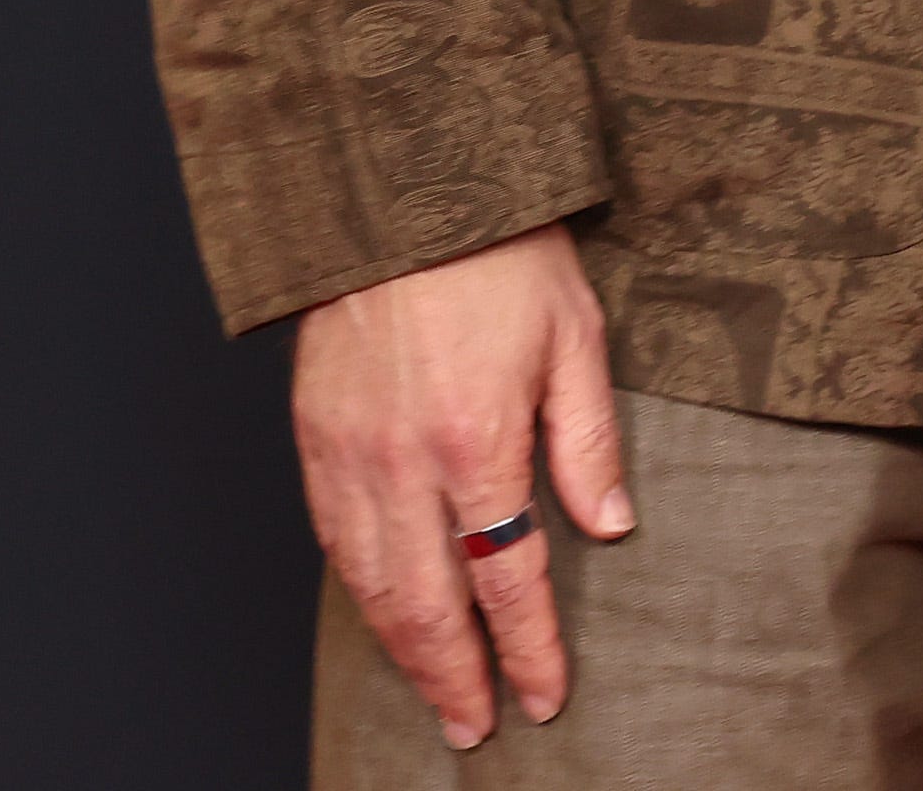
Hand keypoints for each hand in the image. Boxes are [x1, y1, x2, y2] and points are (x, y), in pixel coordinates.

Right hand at [290, 223, 634, 746]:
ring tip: (435, 693)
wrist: (396, 192)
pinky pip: (333, 541)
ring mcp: (349, 456)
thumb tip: (609, 526)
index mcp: (478, 442)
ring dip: (403, 651)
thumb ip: (590, 440)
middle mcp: (404, 464)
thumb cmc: (499, 253)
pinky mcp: (313, 439)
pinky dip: (359, 593)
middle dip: (456, 678)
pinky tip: (382, 614)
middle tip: (476, 729)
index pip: (507, 578)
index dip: (528, 648)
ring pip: (371, 586)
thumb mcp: (576, 335)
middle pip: (428, 605)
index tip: (543, 697)